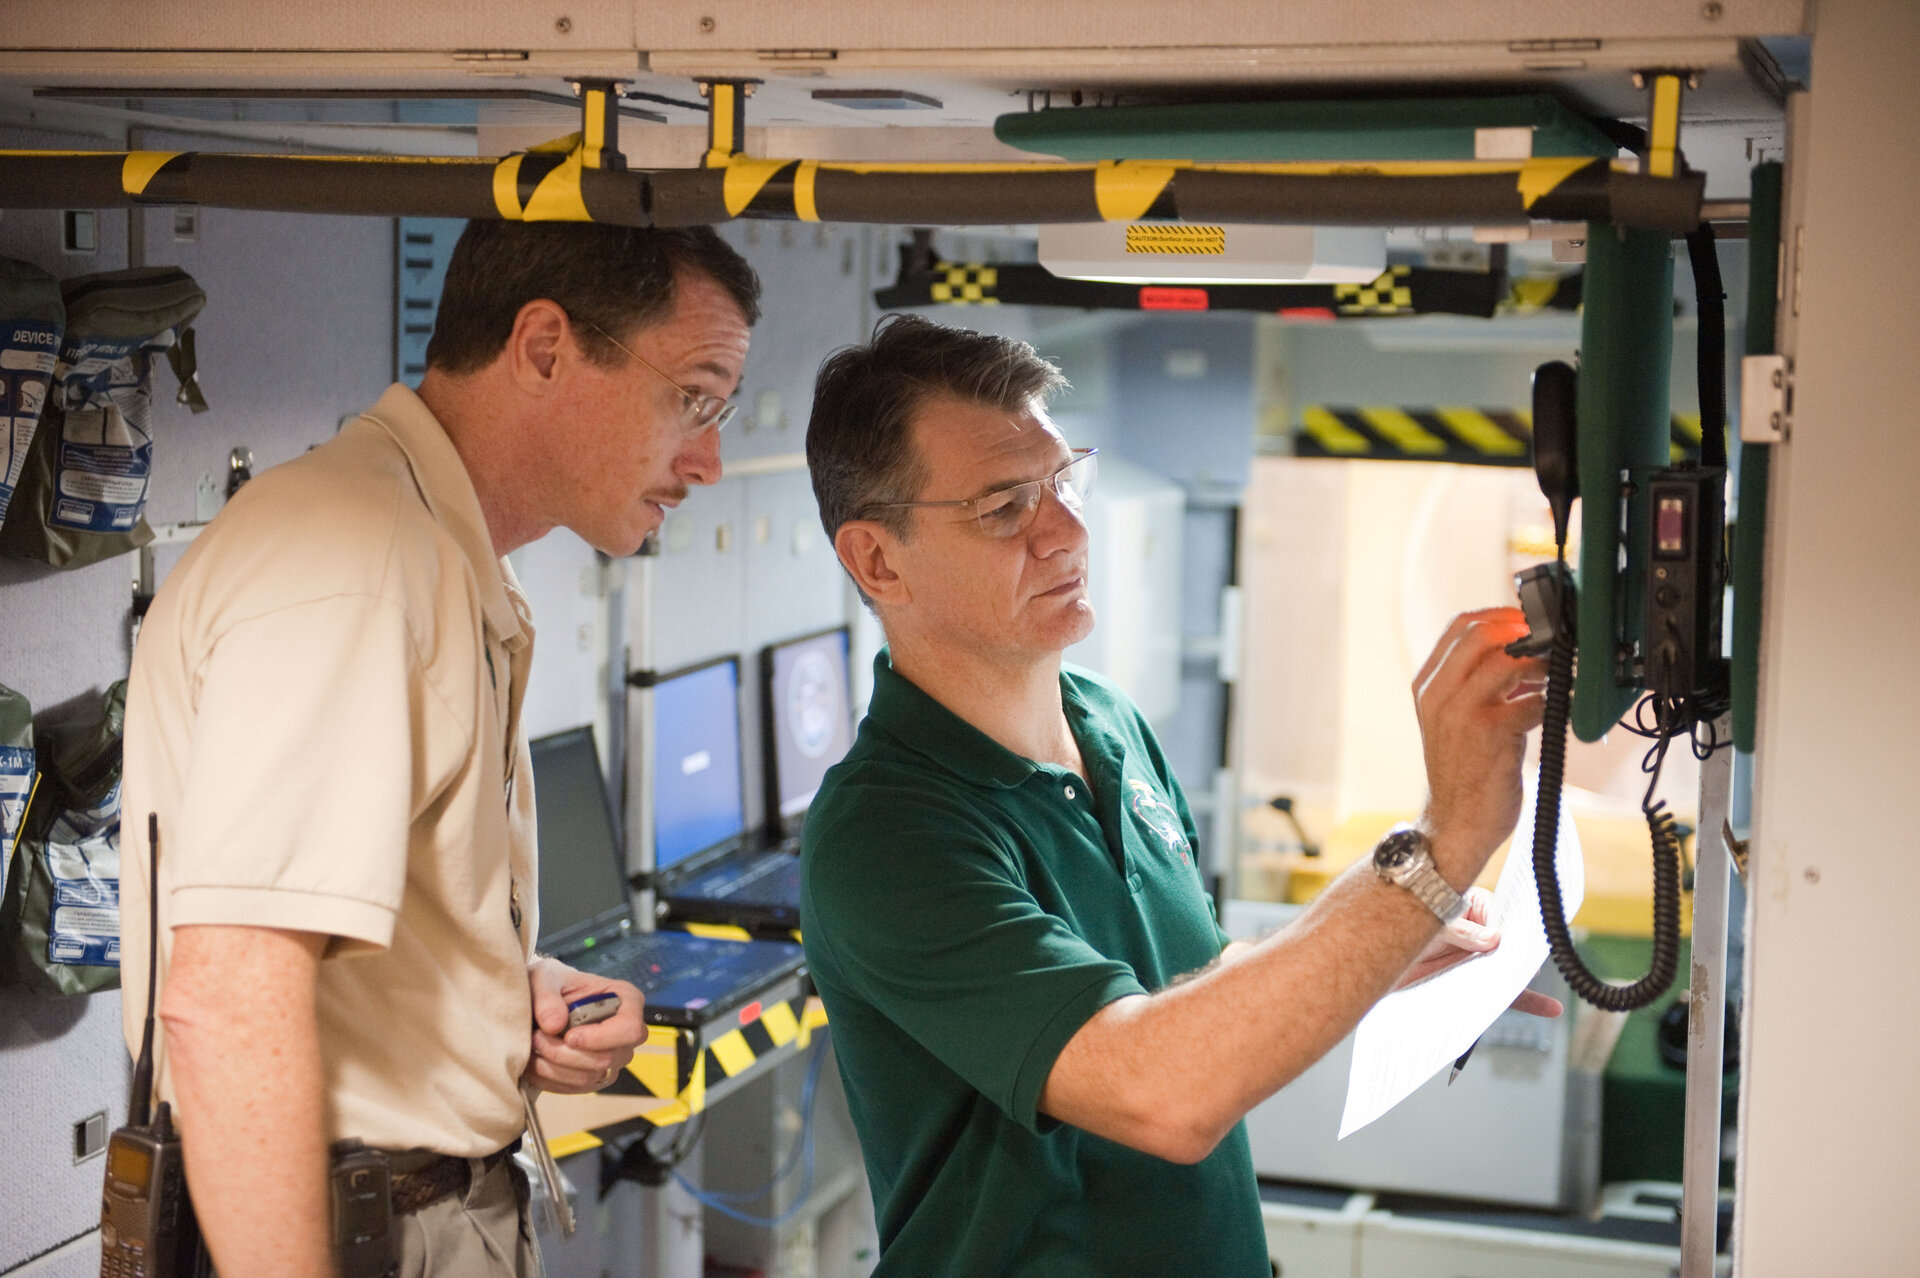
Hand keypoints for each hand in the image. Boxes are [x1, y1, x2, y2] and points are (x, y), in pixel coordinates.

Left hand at [523, 957, 647, 1093]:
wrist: (544, 1002)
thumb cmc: (553, 984)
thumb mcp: (545, 979)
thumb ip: (547, 996)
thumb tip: (554, 1025)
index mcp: (627, 1000)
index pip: (630, 1029)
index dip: (600, 1038)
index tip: (569, 1036)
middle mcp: (627, 1034)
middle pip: (606, 1059)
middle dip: (564, 1054)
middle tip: (537, 1038)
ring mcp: (613, 1059)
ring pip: (587, 1078)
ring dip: (552, 1067)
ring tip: (532, 1047)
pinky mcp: (595, 1078)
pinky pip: (574, 1088)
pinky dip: (549, 1079)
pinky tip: (534, 1062)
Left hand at [1393, 888, 1562, 1017]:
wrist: (1367, 958)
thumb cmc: (1395, 924)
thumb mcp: (1428, 924)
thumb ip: (1459, 931)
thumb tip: (1494, 939)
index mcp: (1469, 904)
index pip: (1498, 913)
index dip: (1508, 928)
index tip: (1513, 943)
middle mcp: (1476, 930)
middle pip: (1506, 944)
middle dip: (1517, 959)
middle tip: (1527, 972)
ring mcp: (1473, 956)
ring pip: (1504, 970)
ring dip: (1521, 984)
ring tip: (1547, 1003)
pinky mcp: (1468, 979)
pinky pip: (1497, 990)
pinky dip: (1522, 1000)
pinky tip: (1548, 1007)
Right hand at [1413, 608, 1547, 884]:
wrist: (1454, 824)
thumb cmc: (1464, 770)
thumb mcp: (1455, 719)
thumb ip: (1477, 683)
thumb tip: (1524, 650)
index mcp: (1428, 686)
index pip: (1459, 626)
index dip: (1500, 615)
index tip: (1529, 621)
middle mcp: (1437, 694)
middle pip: (1480, 633)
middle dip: (1522, 630)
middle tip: (1549, 640)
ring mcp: (1461, 713)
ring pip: (1506, 661)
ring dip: (1541, 662)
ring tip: (1557, 673)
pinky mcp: (1490, 735)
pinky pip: (1530, 700)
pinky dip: (1551, 700)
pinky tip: (1557, 708)